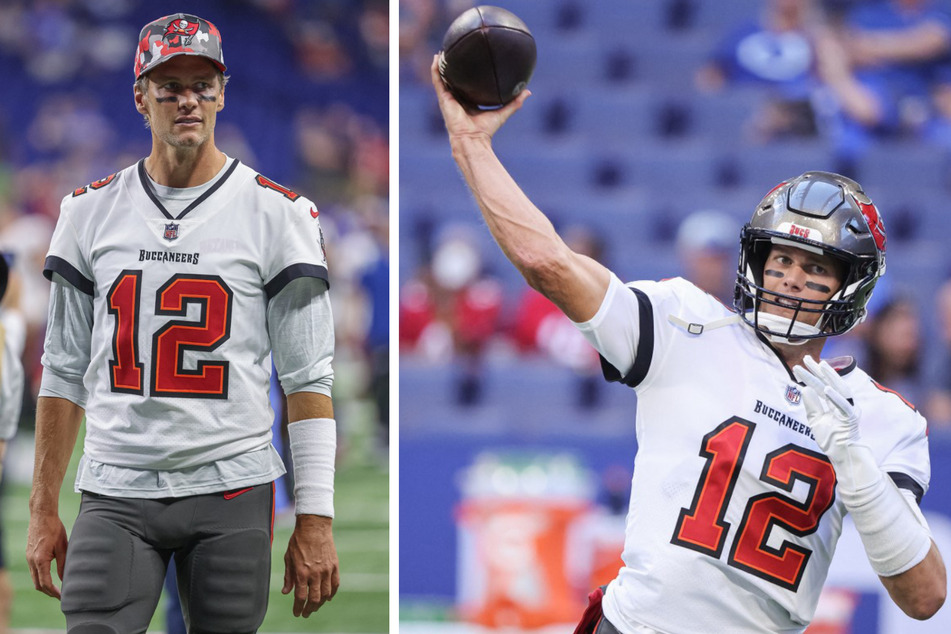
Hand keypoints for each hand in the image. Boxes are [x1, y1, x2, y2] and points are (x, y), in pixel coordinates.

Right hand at [26, 511, 67, 599]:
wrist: (42, 516)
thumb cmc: (54, 529)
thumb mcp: (63, 547)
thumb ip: (63, 564)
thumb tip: (65, 579)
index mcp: (40, 560)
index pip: (45, 583)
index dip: (54, 592)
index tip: (62, 597)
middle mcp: (31, 561)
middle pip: (37, 584)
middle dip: (48, 592)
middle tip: (60, 596)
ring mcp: (28, 558)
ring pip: (34, 578)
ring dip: (44, 585)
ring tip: (56, 588)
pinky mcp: (29, 555)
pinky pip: (33, 571)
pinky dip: (40, 577)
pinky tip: (50, 576)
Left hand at [282, 514, 339, 616]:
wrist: (314, 526)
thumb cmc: (299, 541)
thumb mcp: (288, 558)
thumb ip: (288, 576)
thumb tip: (286, 592)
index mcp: (301, 572)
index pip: (300, 597)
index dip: (298, 608)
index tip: (296, 613)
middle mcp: (315, 573)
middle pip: (314, 599)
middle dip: (309, 609)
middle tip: (306, 613)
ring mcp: (326, 570)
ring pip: (326, 594)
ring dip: (320, 603)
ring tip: (315, 606)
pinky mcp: (334, 565)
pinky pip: (335, 584)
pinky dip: (332, 593)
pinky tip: (328, 597)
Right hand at [431, 54, 529, 142]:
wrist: (472, 139)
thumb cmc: (486, 130)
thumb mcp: (503, 112)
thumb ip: (515, 103)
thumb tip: (528, 92)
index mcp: (468, 103)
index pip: (467, 86)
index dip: (468, 76)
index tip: (471, 62)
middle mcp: (457, 100)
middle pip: (453, 81)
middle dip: (452, 68)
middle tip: (454, 53)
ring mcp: (449, 99)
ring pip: (442, 79)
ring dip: (441, 66)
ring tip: (441, 52)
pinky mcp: (443, 99)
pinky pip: (437, 81)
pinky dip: (436, 70)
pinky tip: (436, 58)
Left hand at [793, 356, 879, 495]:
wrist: (843, 457)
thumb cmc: (831, 440)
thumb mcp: (816, 421)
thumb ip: (812, 406)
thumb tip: (805, 389)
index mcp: (834, 403)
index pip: (820, 386)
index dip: (810, 376)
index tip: (799, 366)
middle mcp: (843, 403)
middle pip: (830, 383)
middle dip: (818, 370)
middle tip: (806, 358)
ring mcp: (849, 410)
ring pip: (840, 389)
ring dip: (830, 377)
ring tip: (821, 365)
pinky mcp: (851, 419)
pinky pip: (844, 406)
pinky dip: (836, 397)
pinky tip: (826, 388)